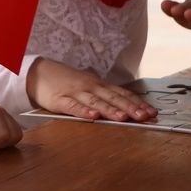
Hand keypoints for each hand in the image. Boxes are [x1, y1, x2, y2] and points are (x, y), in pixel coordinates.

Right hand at [26, 58, 157, 121]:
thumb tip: (127, 107)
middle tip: (145, 116)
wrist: (38, 72)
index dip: (138, 103)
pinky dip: (84, 111)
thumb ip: (105, 96)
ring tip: (123, 117)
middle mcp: (91, 87)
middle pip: (113, 98)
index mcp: (99, 85)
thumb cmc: (66, 82)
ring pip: (96, 101)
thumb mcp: (88, 86)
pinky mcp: (60, 99)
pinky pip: (73, 106)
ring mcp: (76, 92)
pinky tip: (93, 116)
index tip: (153, 112)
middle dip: (131, 107)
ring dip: (111, 110)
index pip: (122, 94)